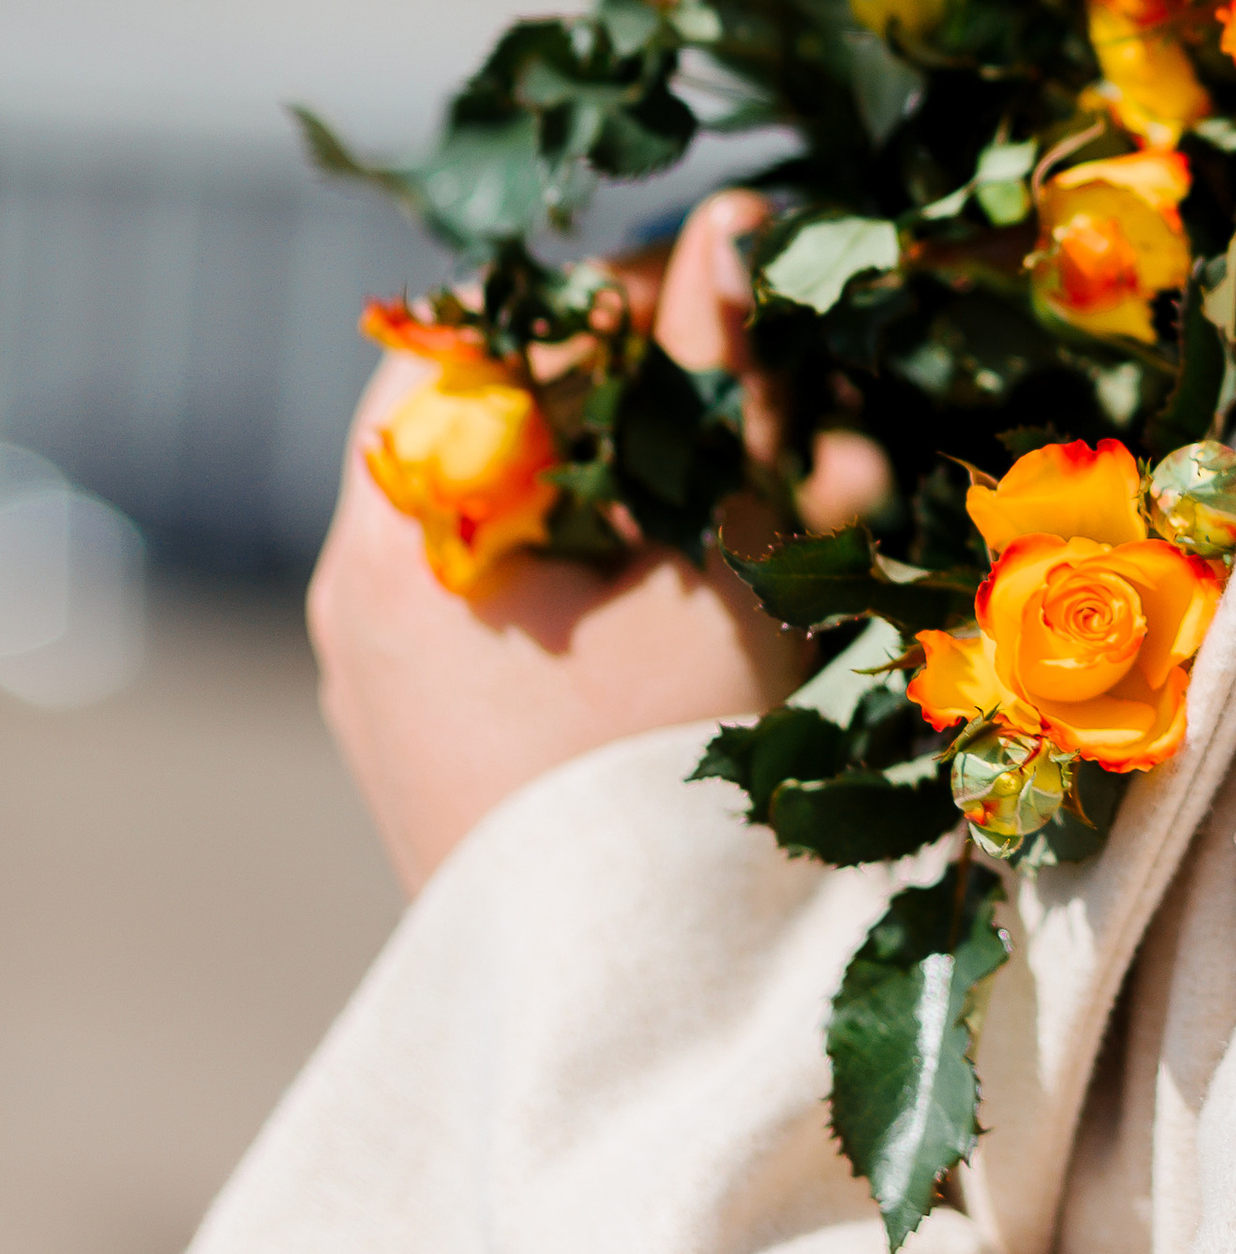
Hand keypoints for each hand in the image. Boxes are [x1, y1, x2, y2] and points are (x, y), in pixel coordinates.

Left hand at [310, 190, 821, 896]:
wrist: (633, 1034)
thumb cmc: (669, 779)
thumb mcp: (715, 554)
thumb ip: (718, 378)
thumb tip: (735, 219)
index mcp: (397, 542)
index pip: (476, 339)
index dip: (607, 298)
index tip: (730, 296)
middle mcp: (375, 604)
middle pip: (524, 429)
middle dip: (685, 398)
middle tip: (808, 397)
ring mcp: (417, 686)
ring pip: (562, 525)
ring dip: (699, 485)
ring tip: (844, 488)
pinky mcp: (474, 751)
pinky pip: (562, 616)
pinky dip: (665, 578)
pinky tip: (795, 569)